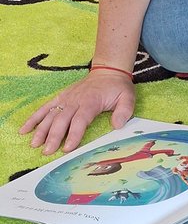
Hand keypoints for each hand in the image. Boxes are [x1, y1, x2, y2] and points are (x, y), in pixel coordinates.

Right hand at [20, 71, 134, 155]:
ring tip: (34, 144)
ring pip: (50, 115)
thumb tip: (117, 125)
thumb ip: (124, 111)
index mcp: (91, 101)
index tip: (67, 148)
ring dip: (41, 130)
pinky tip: (25, 129)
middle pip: (62, 120)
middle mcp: (75, 100)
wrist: (108, 71)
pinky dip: (34, 118)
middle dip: (53, 136)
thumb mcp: (128, 97)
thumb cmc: (118, 87)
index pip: (80, 120)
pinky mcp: (60, 98)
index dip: (73, 134)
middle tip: (47, 152)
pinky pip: (45, 108)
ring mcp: (66, 99)